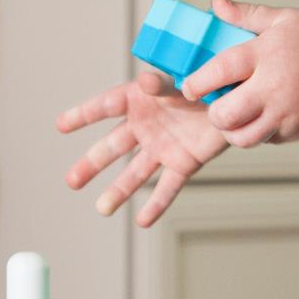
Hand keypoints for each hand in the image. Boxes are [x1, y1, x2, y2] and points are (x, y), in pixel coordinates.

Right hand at [56, 68, 229, 225]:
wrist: (238, 98)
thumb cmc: (206, 81)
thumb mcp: (184, 77)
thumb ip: (164, 83)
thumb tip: (145, 80)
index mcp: (140, 98)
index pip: (106, 106)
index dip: (83, 114)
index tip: (60, 125)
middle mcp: (145, 125)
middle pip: (113, 146)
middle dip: (92, 163)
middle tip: (71, 181)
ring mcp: (162, 146)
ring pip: (135, 172)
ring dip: (119, 190)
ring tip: (103, 209)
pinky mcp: (183, 163)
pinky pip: (168, 186)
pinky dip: (157, 204)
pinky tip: (143, 221)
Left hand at [180, 0, 298, 145]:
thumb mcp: (285, 19)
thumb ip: (246, 14)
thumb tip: (215, 2)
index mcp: (266, 53)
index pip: (220, 69)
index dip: (198, 82)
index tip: (190, 86)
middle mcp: (274, 86)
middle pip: (226, 114)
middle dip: (213, 114)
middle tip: (215, 106)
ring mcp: (286, 112)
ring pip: (243, 137)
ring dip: (232, 131)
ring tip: (235, 118)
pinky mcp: (297, 131)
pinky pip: (265, 140)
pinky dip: (258, 133)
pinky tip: (262, 117)